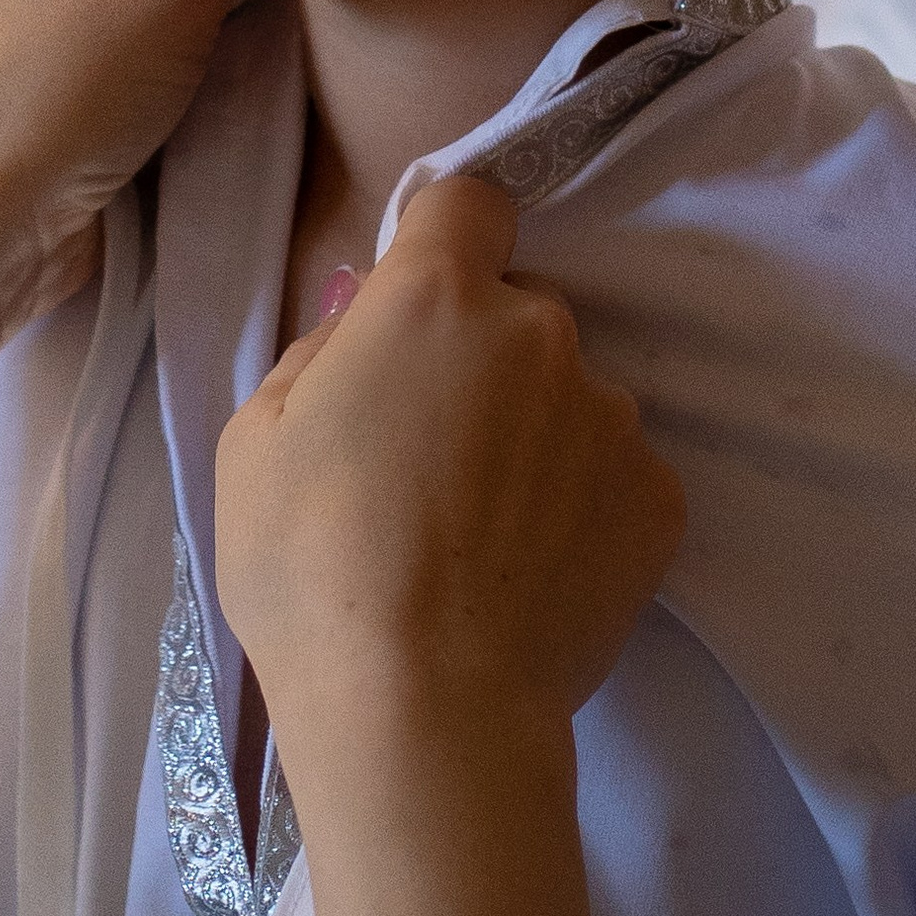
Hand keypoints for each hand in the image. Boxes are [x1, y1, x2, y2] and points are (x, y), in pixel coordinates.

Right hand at [214, 176, 684, 915]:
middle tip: (424, 458)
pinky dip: (577, 507)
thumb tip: (364, 313)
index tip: (416, 302)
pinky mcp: (661, 500)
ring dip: (532, 438)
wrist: (425, 714)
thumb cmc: (310, 566)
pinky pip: (610, 474)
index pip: (465, 202)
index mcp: (436, 298)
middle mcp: (544, 332)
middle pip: (514, 315)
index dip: (441, 240)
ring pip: (567, 399)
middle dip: (476, 362)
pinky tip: (527, 574)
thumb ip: (321, 350)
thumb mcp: (254, 441)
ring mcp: (614, 417)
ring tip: (478, 538)